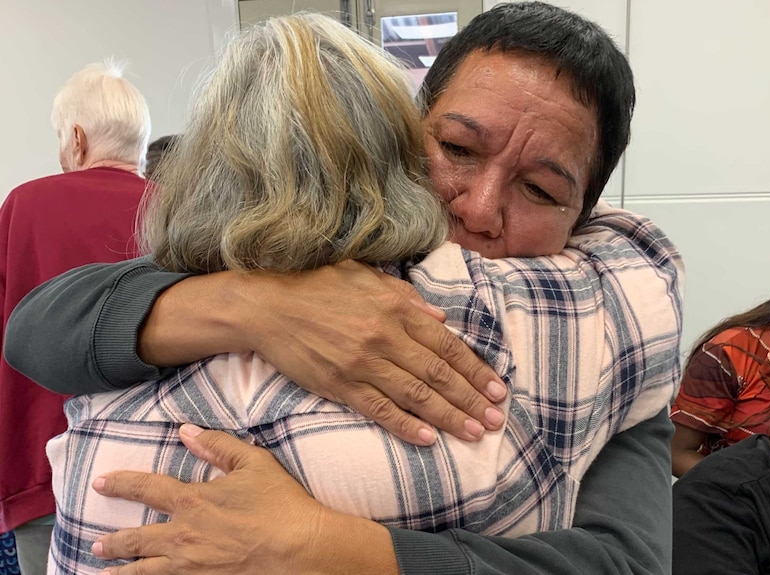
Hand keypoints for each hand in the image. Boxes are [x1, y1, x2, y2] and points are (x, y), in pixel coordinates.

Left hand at [92, 424, 397, 574]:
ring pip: (143, 572)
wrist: (298, 547)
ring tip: (104, 572)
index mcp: (192, 501)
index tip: (101, 483)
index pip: (145, 488)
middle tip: (98, 543)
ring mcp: (189, 566)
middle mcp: (182, 536)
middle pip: (135, 540)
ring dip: (121, 571)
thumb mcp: (253, 462)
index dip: (120, 484)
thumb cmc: (279, 503)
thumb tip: (187, 430)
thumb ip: (218, 445)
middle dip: (113, 542)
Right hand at [147, 260, 505, 445]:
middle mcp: (384, 337)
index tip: (498, 388)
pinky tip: (428, 439)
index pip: (446, 345)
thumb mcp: (366, 277)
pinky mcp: (339, 385)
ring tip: (475, 433)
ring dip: (449, 417)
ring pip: (415, 396)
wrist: (267, 306)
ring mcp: (362, 364)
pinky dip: (405, 425)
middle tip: (497, 419)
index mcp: (396, 308)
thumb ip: (407, 297)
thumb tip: (441, 319)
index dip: (475, 369)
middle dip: (471, 399)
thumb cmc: (318, 286)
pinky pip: (379, 409)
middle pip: (438, 374)